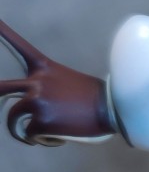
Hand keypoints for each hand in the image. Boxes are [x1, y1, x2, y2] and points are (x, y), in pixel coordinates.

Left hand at [0, 17, 113, 144]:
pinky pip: (29, 135)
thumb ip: (46, 88)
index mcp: (45, 68)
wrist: (114, 111)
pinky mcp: (40, 121)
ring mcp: (36, 101)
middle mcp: (37, 82)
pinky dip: (42, 139)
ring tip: (39, 133)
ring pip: (13, 119)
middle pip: (2, 87)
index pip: (20, 47)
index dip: (3, 32)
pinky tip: (58, 136)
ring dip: (23, 129)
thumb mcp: (68, 83)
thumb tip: (32, 108)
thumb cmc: (95, 99)